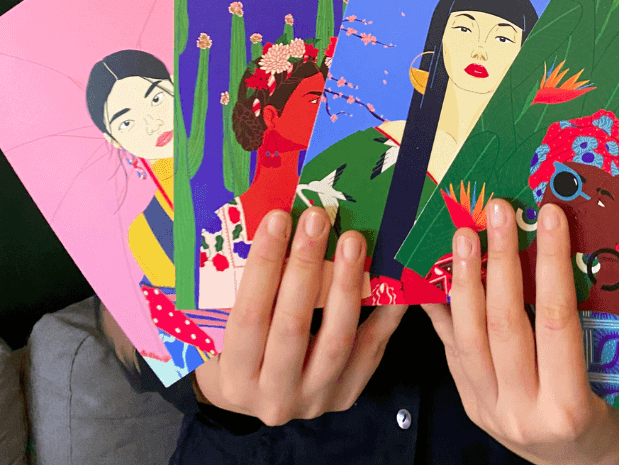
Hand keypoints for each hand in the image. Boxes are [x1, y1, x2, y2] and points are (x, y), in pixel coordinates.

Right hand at [193, 207, 406, 424]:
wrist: (261, 398)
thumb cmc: (241, 350)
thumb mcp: (225, 327)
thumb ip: (242, 289)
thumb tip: (270, 222)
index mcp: (235, 377)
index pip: (248, 315)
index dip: (263, 265)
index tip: (277, 219)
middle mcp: (274, 397)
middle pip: (293, 326)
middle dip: (305, 266)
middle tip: (316, 219)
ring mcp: (315, 399)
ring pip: (336, 340)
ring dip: (346, 284)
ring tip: (352, 240)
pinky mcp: (347, 394)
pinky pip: (372, 349)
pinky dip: (384, 311)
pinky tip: (392, 278)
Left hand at [422, 199, 618, 464]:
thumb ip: (599, 328)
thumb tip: (582, 252)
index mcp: (570, 408)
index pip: (557, 322)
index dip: (552, 264)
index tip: (551, 216)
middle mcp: (523, 413)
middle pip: (505, 324)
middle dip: (500, 260)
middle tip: (500, 209)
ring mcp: (491, 410)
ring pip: (468, 337)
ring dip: (464, 279)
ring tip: (465, 232)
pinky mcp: (472, 404)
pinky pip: (451, 350)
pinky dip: (442, 309)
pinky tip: (431, 274)